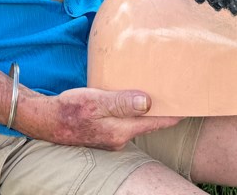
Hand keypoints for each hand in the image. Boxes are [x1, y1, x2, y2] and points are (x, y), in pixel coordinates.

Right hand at [21, 87, 181, 149]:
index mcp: (120, 130)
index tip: (191, 106)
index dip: (174, 114)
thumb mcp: (95, 101)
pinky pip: (126, 123)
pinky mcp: (104, 134)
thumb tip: (147, 102)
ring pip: (137, 124)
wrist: (45, 120)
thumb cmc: (69, 108)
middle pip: (149, 125)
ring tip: (161, 98)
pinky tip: (134, 103)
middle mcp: (119, 138)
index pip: (155, 123)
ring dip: (149, 113)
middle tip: (180, 97)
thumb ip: (121, 102)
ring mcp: (112, 138)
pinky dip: (134, 114)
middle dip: (164, 113)